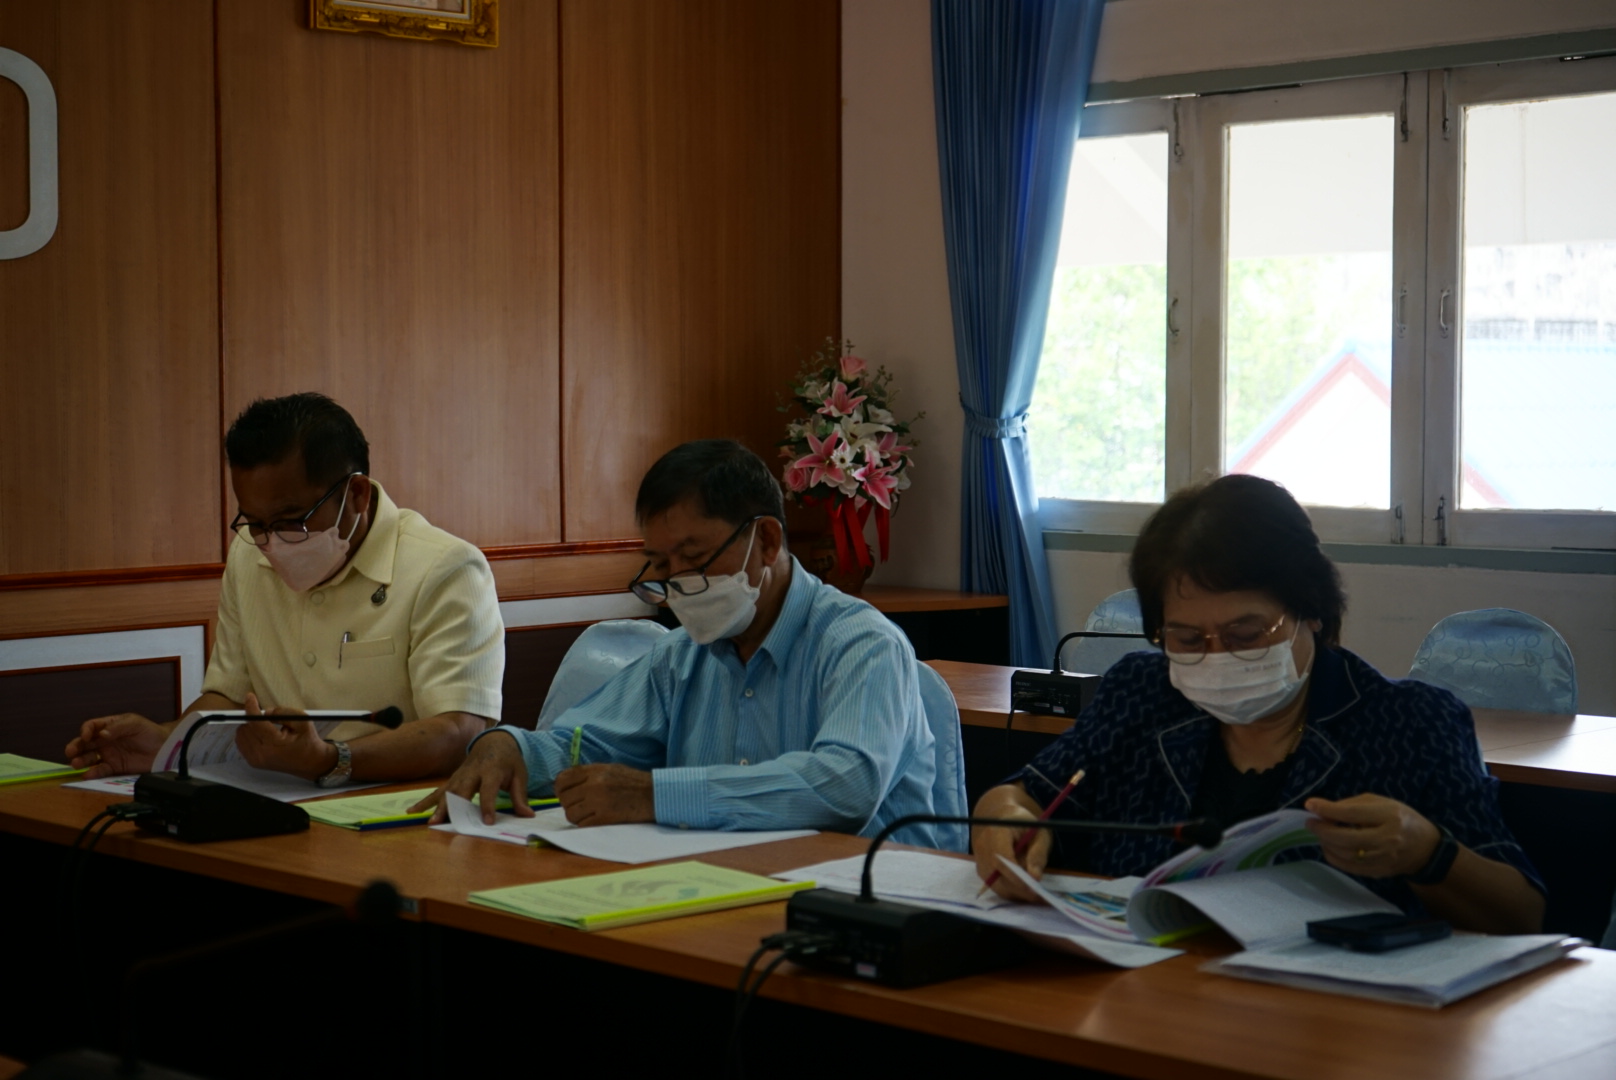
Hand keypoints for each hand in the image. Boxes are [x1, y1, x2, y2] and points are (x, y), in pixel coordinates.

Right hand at [65, 714, 167, 777]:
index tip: (85, 736)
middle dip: (75, 747)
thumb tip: (101, 734)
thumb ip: (117, 728)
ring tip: (76, 764)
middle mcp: (104, 741)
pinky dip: (93, 773)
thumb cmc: (150, 732)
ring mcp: (108, 754)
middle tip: (70, 752)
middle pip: (85, 743)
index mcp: (108, 726)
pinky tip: (88, 774)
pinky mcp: (114, 767)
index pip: (91, 727)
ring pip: (88, 758)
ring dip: (80, 761)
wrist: (164, 748)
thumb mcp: (134, 723)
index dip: (86, 731)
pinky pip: (100, 770)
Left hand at [234, 693, 334, 780]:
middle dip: (253, 718)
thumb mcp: (301, 720)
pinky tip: (259, 735)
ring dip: (249, 727)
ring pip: (240, 735)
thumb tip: (264, 712)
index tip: (250, 696)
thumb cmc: (308, 740)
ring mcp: (256, 760)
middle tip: (265, 717)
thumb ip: (281, 712)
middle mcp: (261, 753)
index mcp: (274, 743)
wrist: (311, 762)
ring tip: (264, 727)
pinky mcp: (253, 762)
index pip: (255, 722)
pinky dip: (248, 736)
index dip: (251, 707)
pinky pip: (241, 743)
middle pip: (245, 728)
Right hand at [411, 730, 529, 824]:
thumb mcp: (520, 774)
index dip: (488, 805)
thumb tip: (527, 815)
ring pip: (446, 791)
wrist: (495, 741)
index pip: (488, 789)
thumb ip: (521, 796)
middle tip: (446, 823)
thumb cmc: (509, 760)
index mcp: (492, 770)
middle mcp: (473, 772)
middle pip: (461, 790)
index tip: (487, 822)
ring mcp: (459, 775)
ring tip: (431, 823)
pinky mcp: (452, 779)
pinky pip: (437, 791)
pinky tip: (412, 812)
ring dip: (438, 807)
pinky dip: (425, 801)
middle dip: (453, 807)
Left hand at [554, 764, 654, 825]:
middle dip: (570, 804)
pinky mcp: (604, 818)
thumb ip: (589, 774)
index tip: (565, 794)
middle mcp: (594, 785)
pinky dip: (586, 824)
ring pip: (571, 814)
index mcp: (594, 770)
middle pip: (564, 798)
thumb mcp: (611, 769)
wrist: (654, 795)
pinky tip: (597, 819)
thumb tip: (567, 782)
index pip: (562, 779)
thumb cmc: (634, 782)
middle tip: (581, 805)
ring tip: (590, 813)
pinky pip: (582, 825)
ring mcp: (598, 802)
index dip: (560, 789)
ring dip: (577, 816)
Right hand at [970, 784, 1051, 902]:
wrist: (1004, 818)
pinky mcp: (981, 869)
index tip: (1033, 888)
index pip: (1002, 858)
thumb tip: (1035, 878)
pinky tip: (1024, 890)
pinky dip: (1009, 891)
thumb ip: (1038, 854)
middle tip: (1038, 897)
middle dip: (1018, 889)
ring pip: (994, 884)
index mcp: (997, 831)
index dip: (1016, 876)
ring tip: (1034, 895)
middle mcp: (983, 846)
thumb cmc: (1024, 824)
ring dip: (1014, 893)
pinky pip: (994, 885)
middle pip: (996, 875)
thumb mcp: (1039, 833)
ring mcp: (979, 859)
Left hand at [1305, 794, 1440, 878]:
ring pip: (1346, 854)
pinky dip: (1334, 857)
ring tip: (1319, 833)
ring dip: (1326, 843)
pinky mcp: (1379, 872)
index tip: (1310, 805)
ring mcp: (1383, 858)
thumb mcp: (1382, 803)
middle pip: (1346, 838)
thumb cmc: (1401, 819)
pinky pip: (1350, 867)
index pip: (1352, 814)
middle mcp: (1387, 839)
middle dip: (1323, 830)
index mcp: (1389, 816)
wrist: (1426, 848)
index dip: (1328, 810)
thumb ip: (1353, 805)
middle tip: (1310, 822)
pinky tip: (1328, 847)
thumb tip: (1323, 809)